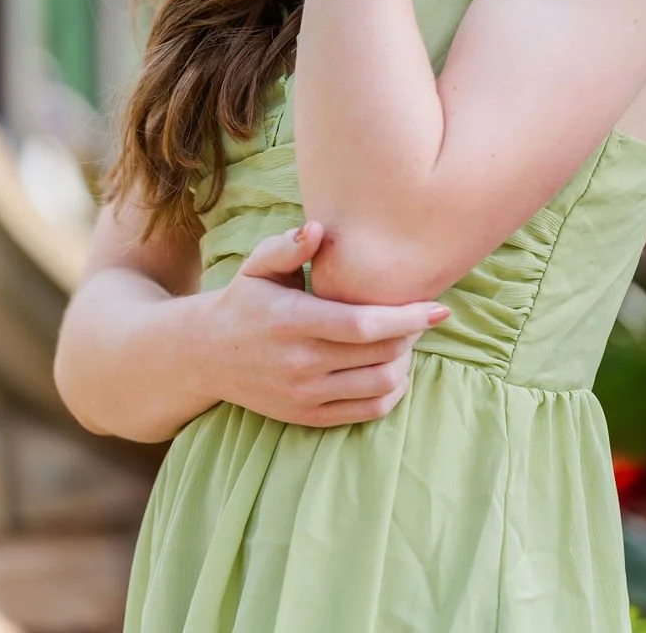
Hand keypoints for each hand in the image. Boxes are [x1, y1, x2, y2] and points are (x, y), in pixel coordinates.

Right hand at [203, 222, 449, 426]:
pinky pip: (367, 412)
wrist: (208, 355)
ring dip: (406, 363)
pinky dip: (392, 392)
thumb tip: (318, 229)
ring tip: (407, 339)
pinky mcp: (308, 416)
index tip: (438, 306)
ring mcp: (305, 395)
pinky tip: (395, 367)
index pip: (363, 326)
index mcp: (293, 321)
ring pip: (379, 387)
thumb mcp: (258, 265)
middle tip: (422, 315)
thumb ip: (289, 246)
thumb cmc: (245, 299)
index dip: (406, 318)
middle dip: (412, 335)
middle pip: (379, 355)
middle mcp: (300, 363)